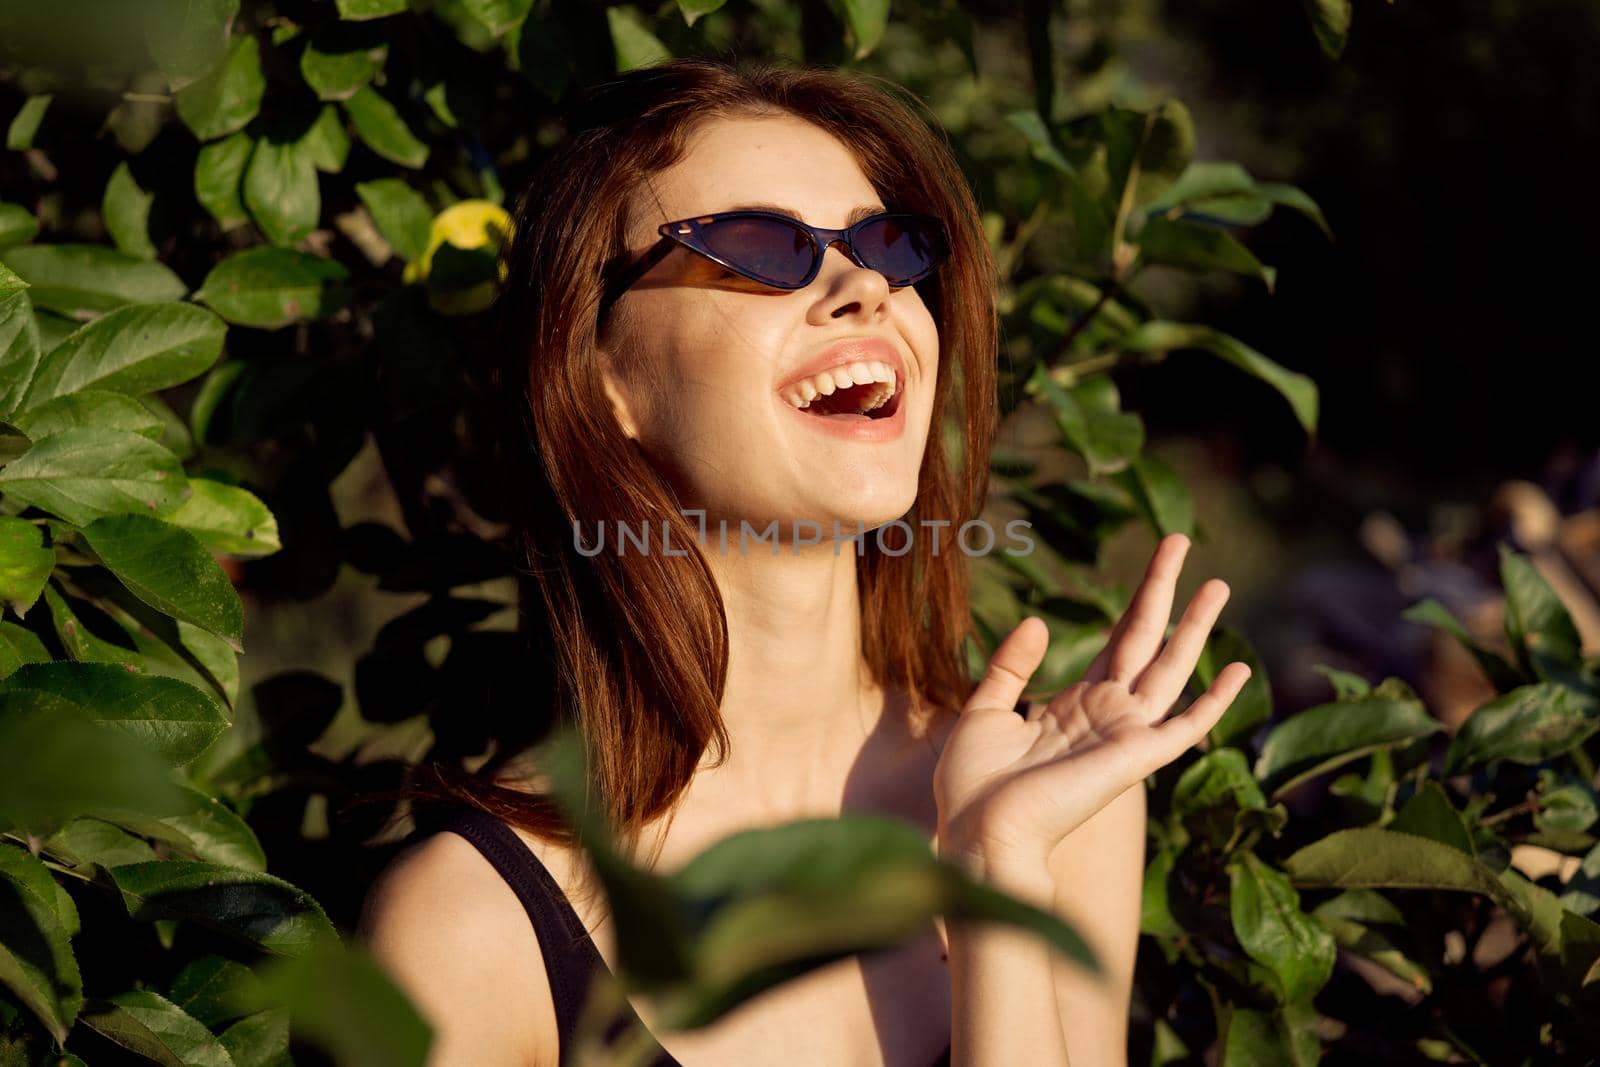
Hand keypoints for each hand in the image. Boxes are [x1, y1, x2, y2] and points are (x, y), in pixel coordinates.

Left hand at [932, 533, 1251, 872]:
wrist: (978, 832)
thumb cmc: (974, 786)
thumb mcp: (985, 711)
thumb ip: (1011, 666)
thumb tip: (1039, 621)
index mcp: (1075, 706)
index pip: (1117, 641)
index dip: (1137, 601)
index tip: (1155, 560)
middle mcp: (1107, 716)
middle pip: (1147, 639)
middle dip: (1165, 590)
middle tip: (1181, 540)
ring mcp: (1125, 734)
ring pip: (1171, 668)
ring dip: (1197, 626)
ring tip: (1219, 584)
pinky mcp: (1135, 758)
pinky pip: (1186, 727)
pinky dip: (1214, 701)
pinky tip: (1239, 669)